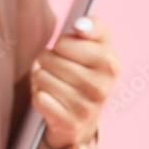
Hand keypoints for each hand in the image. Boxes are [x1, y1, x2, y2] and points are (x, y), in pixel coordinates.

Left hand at [30, 14, 120, 148]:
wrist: (84, 114)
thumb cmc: (87, 70)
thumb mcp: (97, 45)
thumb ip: (92, 27)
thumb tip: (80, 25)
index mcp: (110, 63)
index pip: (63, 43)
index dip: (59, 45)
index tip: (69, 52)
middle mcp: (102, 87)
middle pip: (49, 59)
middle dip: (47, 61)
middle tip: (58, 69)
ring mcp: (86, 108)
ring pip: (41, 77)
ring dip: (41, 78)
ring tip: (55, 83)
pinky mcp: (69, 123)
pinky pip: (38, 97)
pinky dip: (39, 96)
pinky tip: (52, 99)